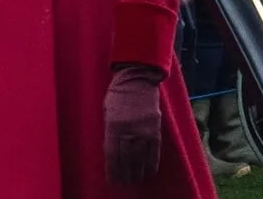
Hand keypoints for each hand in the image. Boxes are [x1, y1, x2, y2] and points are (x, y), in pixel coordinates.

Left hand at [103, 66, 162, 183]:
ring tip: (137, 180)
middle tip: (125, 184)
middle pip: (126, 158)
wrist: (138, 78)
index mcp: (113, 126)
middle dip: (125, 173)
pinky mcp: (155, 126)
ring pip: (141, 156)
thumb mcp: (108, 111)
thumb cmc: (118, 94)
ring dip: (138, 170)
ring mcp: (143, 128)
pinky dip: (152, 161)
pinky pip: (154, 148)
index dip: (113, 170)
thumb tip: (113, 151)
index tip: (113, 180)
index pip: (112, 155)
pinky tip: (150, 169)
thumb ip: (110, 130)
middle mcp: (129, 129)